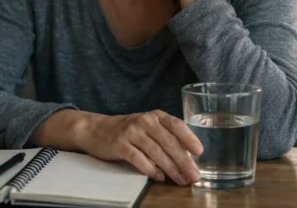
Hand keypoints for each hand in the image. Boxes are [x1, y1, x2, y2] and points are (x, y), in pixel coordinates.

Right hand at [78, 110, 203, 184]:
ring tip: (180, 180)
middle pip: (168, 142)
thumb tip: (188, 158)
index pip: (177, 125)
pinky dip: (150, 169)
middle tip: (193, 176)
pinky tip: (159, 177)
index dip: (189, 138)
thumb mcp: (149, 128)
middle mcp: (145, 121)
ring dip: (170, 168)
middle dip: (183, 161)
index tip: (199, 152)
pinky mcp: (120, 145)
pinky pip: (138, 158)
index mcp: (156, 116)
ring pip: (156, 152)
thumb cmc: (129, 131)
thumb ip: (166, 138)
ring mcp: (132, 132)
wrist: (97, 130)